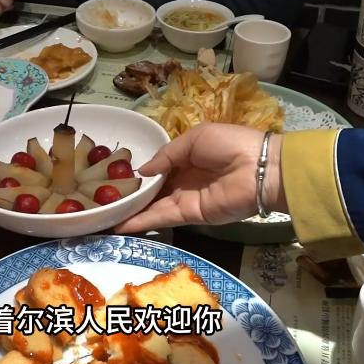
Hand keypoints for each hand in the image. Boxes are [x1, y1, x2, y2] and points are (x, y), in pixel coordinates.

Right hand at [114, 123, 283, 233]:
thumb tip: (142, 171)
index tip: (115, 176)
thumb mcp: (194, 138)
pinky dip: (142, 221)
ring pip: (153, 205)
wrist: (260, 169)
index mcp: (187, 157)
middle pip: (152, 189)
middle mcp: (184, 179)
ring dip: (131, 210)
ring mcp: (186, 199)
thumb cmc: (230, 144)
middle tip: (103, 198)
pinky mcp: (190, 215)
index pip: (158, 167)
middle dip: (131, 194)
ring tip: (103, 215)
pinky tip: (120, 225)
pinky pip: (162, 217)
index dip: (139, 173)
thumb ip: (166, 155)